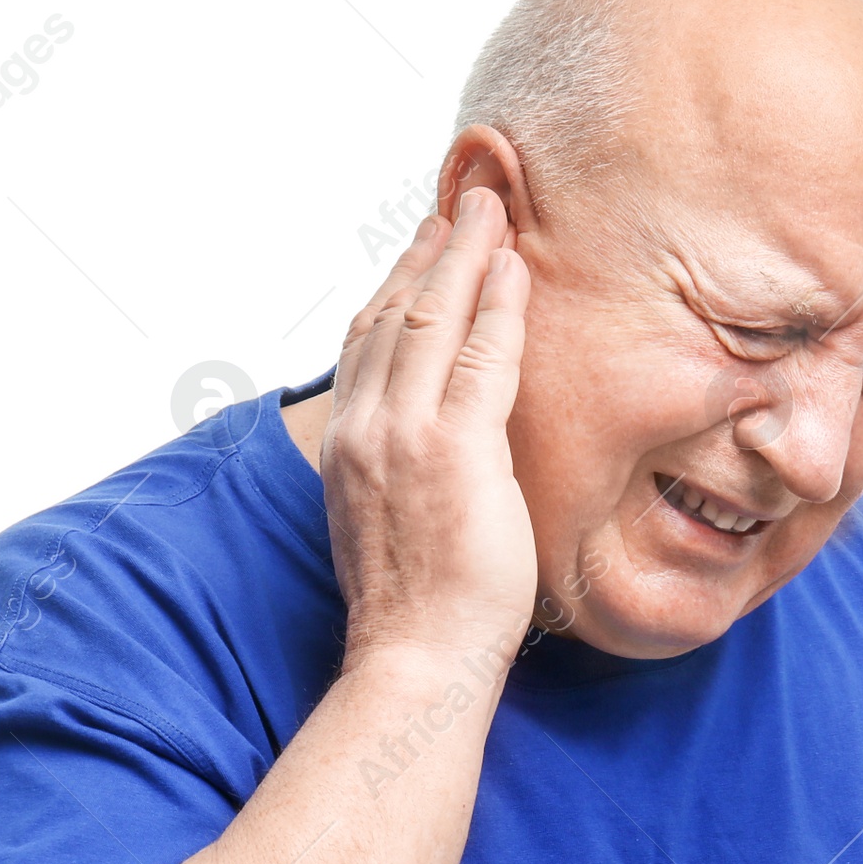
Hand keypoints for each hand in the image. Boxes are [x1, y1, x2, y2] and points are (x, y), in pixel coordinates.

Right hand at [322, 188, 536, 668]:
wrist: (413, 658)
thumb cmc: (414, 609)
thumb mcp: (386, 524)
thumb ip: (398, 470)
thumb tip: (429, 453)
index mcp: (345, 446)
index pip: (367, 343)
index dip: (397, 287)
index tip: (425, 250)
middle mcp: (364, 428)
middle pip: (394, 314)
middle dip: (431, 252)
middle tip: (464, 205)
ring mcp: (405, 435)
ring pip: (434, 318)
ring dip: (466, 256)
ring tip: (492, 211)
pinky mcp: (456, 449)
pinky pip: (481, 355)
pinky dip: (499, 305)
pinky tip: (516, 269)